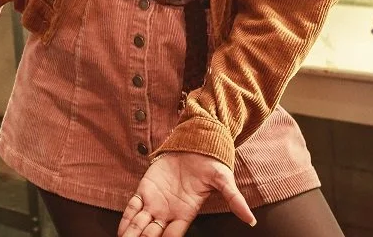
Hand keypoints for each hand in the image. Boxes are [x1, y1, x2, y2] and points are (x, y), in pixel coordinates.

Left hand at [118, 152, 254, 236]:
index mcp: (186, 213)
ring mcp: (155, 202)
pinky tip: (121, 230)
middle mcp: (168, 212)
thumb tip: (251, 220)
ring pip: (141, 224)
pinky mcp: (145, 189)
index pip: (173, 235)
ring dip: (132, 234)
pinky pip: (133, 207)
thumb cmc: (210, 164)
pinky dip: (127, 218)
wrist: (195, 144)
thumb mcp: (223, 180)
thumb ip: (234, 200)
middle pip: (154, 235)